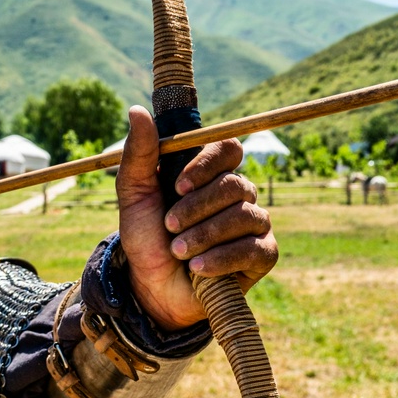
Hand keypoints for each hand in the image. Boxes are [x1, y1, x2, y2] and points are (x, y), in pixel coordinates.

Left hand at [116, 106, 277, 330]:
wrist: (151, 286)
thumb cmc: (146, 237)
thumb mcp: (134, 194)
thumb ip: (139, 154)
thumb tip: (137, 111)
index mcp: (210, 172)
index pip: (228, 148)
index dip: (206, 163)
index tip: (178, 185)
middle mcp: (238, 193)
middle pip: (234, 184)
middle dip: (196, 208)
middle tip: (170, 226)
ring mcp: (254, 223)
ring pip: (244, 215)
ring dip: (204, 235)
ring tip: (178, 251)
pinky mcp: (263, 255)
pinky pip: (255, 248)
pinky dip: (222, 257)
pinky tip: (198, 268)